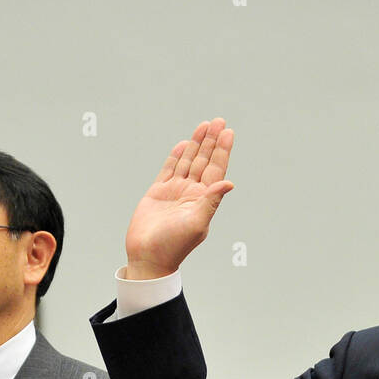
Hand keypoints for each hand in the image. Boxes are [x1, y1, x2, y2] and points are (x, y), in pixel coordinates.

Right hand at [125, 118, 233, 280]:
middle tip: (219, 121)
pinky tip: (185, 144)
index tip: (228, 132)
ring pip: (188, 162)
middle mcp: (191, 194)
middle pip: (204, 161)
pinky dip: (177, 156)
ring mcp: (175, 192)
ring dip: (197, 144)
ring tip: (205, 126)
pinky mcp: (158, 192)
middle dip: (212, 142)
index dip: (222, 151)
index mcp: (204, 200)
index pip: (216, 170)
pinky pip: (169, 169)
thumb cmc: (174, 245)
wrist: (148, 256)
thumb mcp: (197, 223)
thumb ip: (212, 200)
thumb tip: (230, 183)